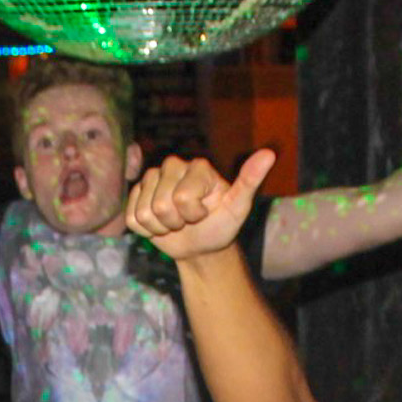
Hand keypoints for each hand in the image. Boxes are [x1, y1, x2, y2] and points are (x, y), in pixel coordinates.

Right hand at [125, 149, 274, 260]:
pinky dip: (147, 230)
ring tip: (176, 223)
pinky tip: (160, 224)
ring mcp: (151, 180)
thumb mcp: (238, 208)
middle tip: (188, 221)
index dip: (193, 214)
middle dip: (176, 222)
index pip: (182, 197)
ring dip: (161, 227)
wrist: (201, 246)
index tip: (204, 214)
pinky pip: (132, 219)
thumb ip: (249, 181)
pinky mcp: (135, 196)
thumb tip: (269, 154)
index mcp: (197, 166)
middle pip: (160, 205)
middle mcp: (172, 166)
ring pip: (144, 213)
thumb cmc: (221, 226)